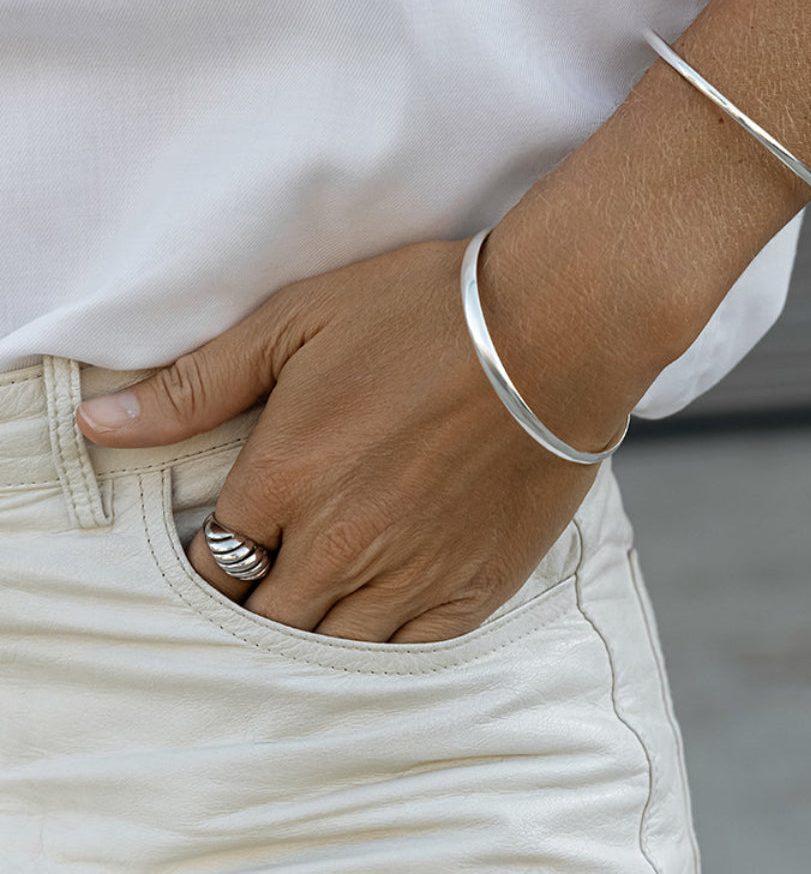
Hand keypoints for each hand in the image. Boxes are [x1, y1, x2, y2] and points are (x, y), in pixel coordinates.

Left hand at [74, 237, 631, 641]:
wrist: (554, 327)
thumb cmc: (428, 312)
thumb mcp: (300, 320)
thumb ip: (198, 383)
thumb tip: (102, 427)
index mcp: (284, 478)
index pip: (212, 564)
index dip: (215, 558)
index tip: (236, 542)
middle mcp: (339, 543)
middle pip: (264, 619)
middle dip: (259, 600)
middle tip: (280, 570)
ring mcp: (410, 573)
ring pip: (331, 649)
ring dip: (318, 628)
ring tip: (331, 592)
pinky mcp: (474, 588)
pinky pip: (408, 653)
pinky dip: (387, 640)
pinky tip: (388, 609)